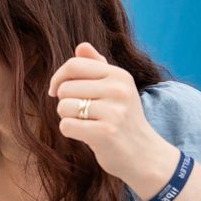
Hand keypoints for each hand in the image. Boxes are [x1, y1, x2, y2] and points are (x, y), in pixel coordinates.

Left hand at [49, 43, 180, 199]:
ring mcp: (113, 111)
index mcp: (119, 75)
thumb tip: (81, 46)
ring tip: (87, 123)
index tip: (56, 91)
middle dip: (65, 102)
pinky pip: (66, 126)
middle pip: (65, 88)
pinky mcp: (105, 132)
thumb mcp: (116, 89)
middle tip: (83, 113)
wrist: (144, 154)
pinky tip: (86, 134)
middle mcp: (118, 89)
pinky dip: (70, 132)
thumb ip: (97, 67)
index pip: (74, 64)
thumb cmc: (123, 119)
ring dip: (67, 118)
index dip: (58, 78)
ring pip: (63, 107)